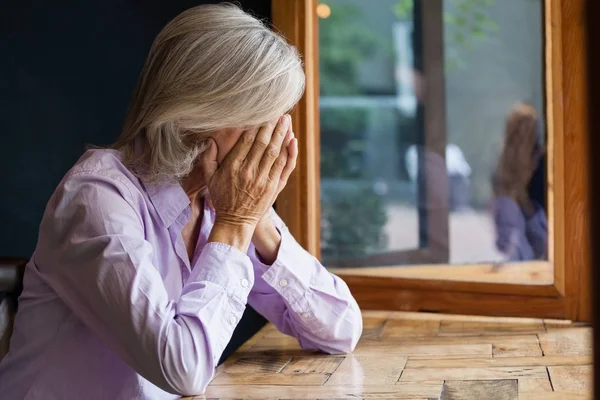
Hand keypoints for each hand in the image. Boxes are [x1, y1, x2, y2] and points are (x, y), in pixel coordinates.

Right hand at [200, 115, 292, 230]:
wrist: (236, 222)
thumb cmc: (222, 198)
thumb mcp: (209, 178)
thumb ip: (208, 158)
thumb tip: (211, 140)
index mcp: (233, 167)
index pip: (247, 141)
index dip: (256, 125)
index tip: (262, 113)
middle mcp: (250, 172)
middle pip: (263, 143)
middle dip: (272, 126)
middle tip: (278, 111)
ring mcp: (264, 180)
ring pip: (276, 152)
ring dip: (283, 135)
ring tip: (286, 120)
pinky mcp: (274, 187)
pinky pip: (285, 167)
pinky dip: (290, 154)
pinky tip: (293, 141)